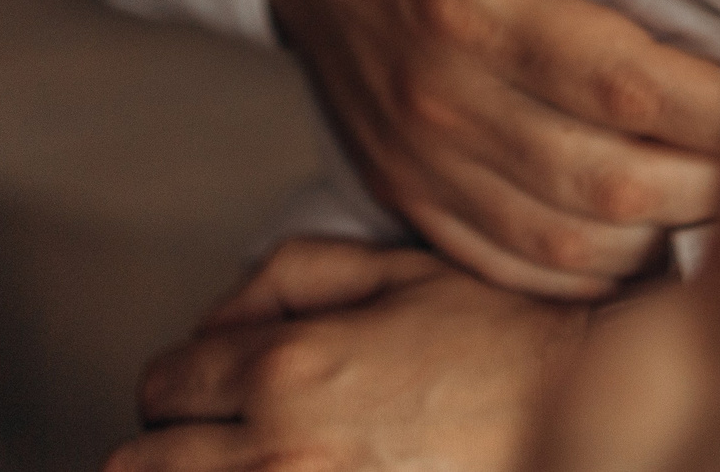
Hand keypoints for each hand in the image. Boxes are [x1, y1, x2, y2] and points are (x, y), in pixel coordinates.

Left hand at [111, 238, 591, 471]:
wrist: (579, 408)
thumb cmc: (500, 339)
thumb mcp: (393, 268)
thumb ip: (285, 274)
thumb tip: (215, 322)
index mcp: (289, 368)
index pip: (161, 385)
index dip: (184, 380)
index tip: (213, 386)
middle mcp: (284, 452)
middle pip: (141, 467)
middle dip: (173, 443)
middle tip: (220, 436)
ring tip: (253, 455)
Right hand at [270, 0, 719, 296]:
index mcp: (468, 1)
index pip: (624, 83)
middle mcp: (439, 97)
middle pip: (609, 178)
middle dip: (718, 175)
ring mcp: (418, 161)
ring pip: (571, 240)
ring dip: (668, 227)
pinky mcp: (408, 198)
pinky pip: (517, 266)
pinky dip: (596, 264)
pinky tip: (652, 224)